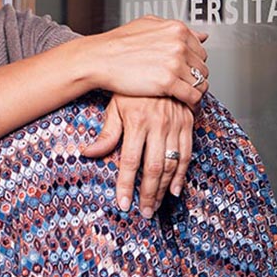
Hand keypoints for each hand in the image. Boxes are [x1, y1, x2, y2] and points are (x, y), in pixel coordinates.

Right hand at [74, 16, 209, 108]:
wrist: (99, 59)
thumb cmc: (118, 43)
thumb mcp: (148, 25)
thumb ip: (175, 30)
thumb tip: (201, 35)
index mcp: (176, 29)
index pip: (200, 51)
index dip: (192, 64)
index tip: (184, 71)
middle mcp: (178, 44)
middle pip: (202, 68)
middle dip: (193, 78)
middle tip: (181, 85)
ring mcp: (174, 63)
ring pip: (200, 83)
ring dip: (193, 91)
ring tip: (182, 95)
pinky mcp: (168, 82)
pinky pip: (193, 97)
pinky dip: (191, 103)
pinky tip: (182, 104)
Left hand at [81, 93, 195, 217]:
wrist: (156, 64)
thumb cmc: (130, 87)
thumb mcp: (114, 106)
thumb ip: (106, 133)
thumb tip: (87, 153)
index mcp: (136, 120)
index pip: (130, 160)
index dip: (126, 184)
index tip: (123, 203)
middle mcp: (157, 124)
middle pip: (153, 167)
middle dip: (147, 193)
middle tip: (143, 212)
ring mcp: (175, 123)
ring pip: (171, 164)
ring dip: (163, 188)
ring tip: (155, 206)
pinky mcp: (188, 123)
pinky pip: (187, 153)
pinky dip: (182, 173)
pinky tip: (174, 189)